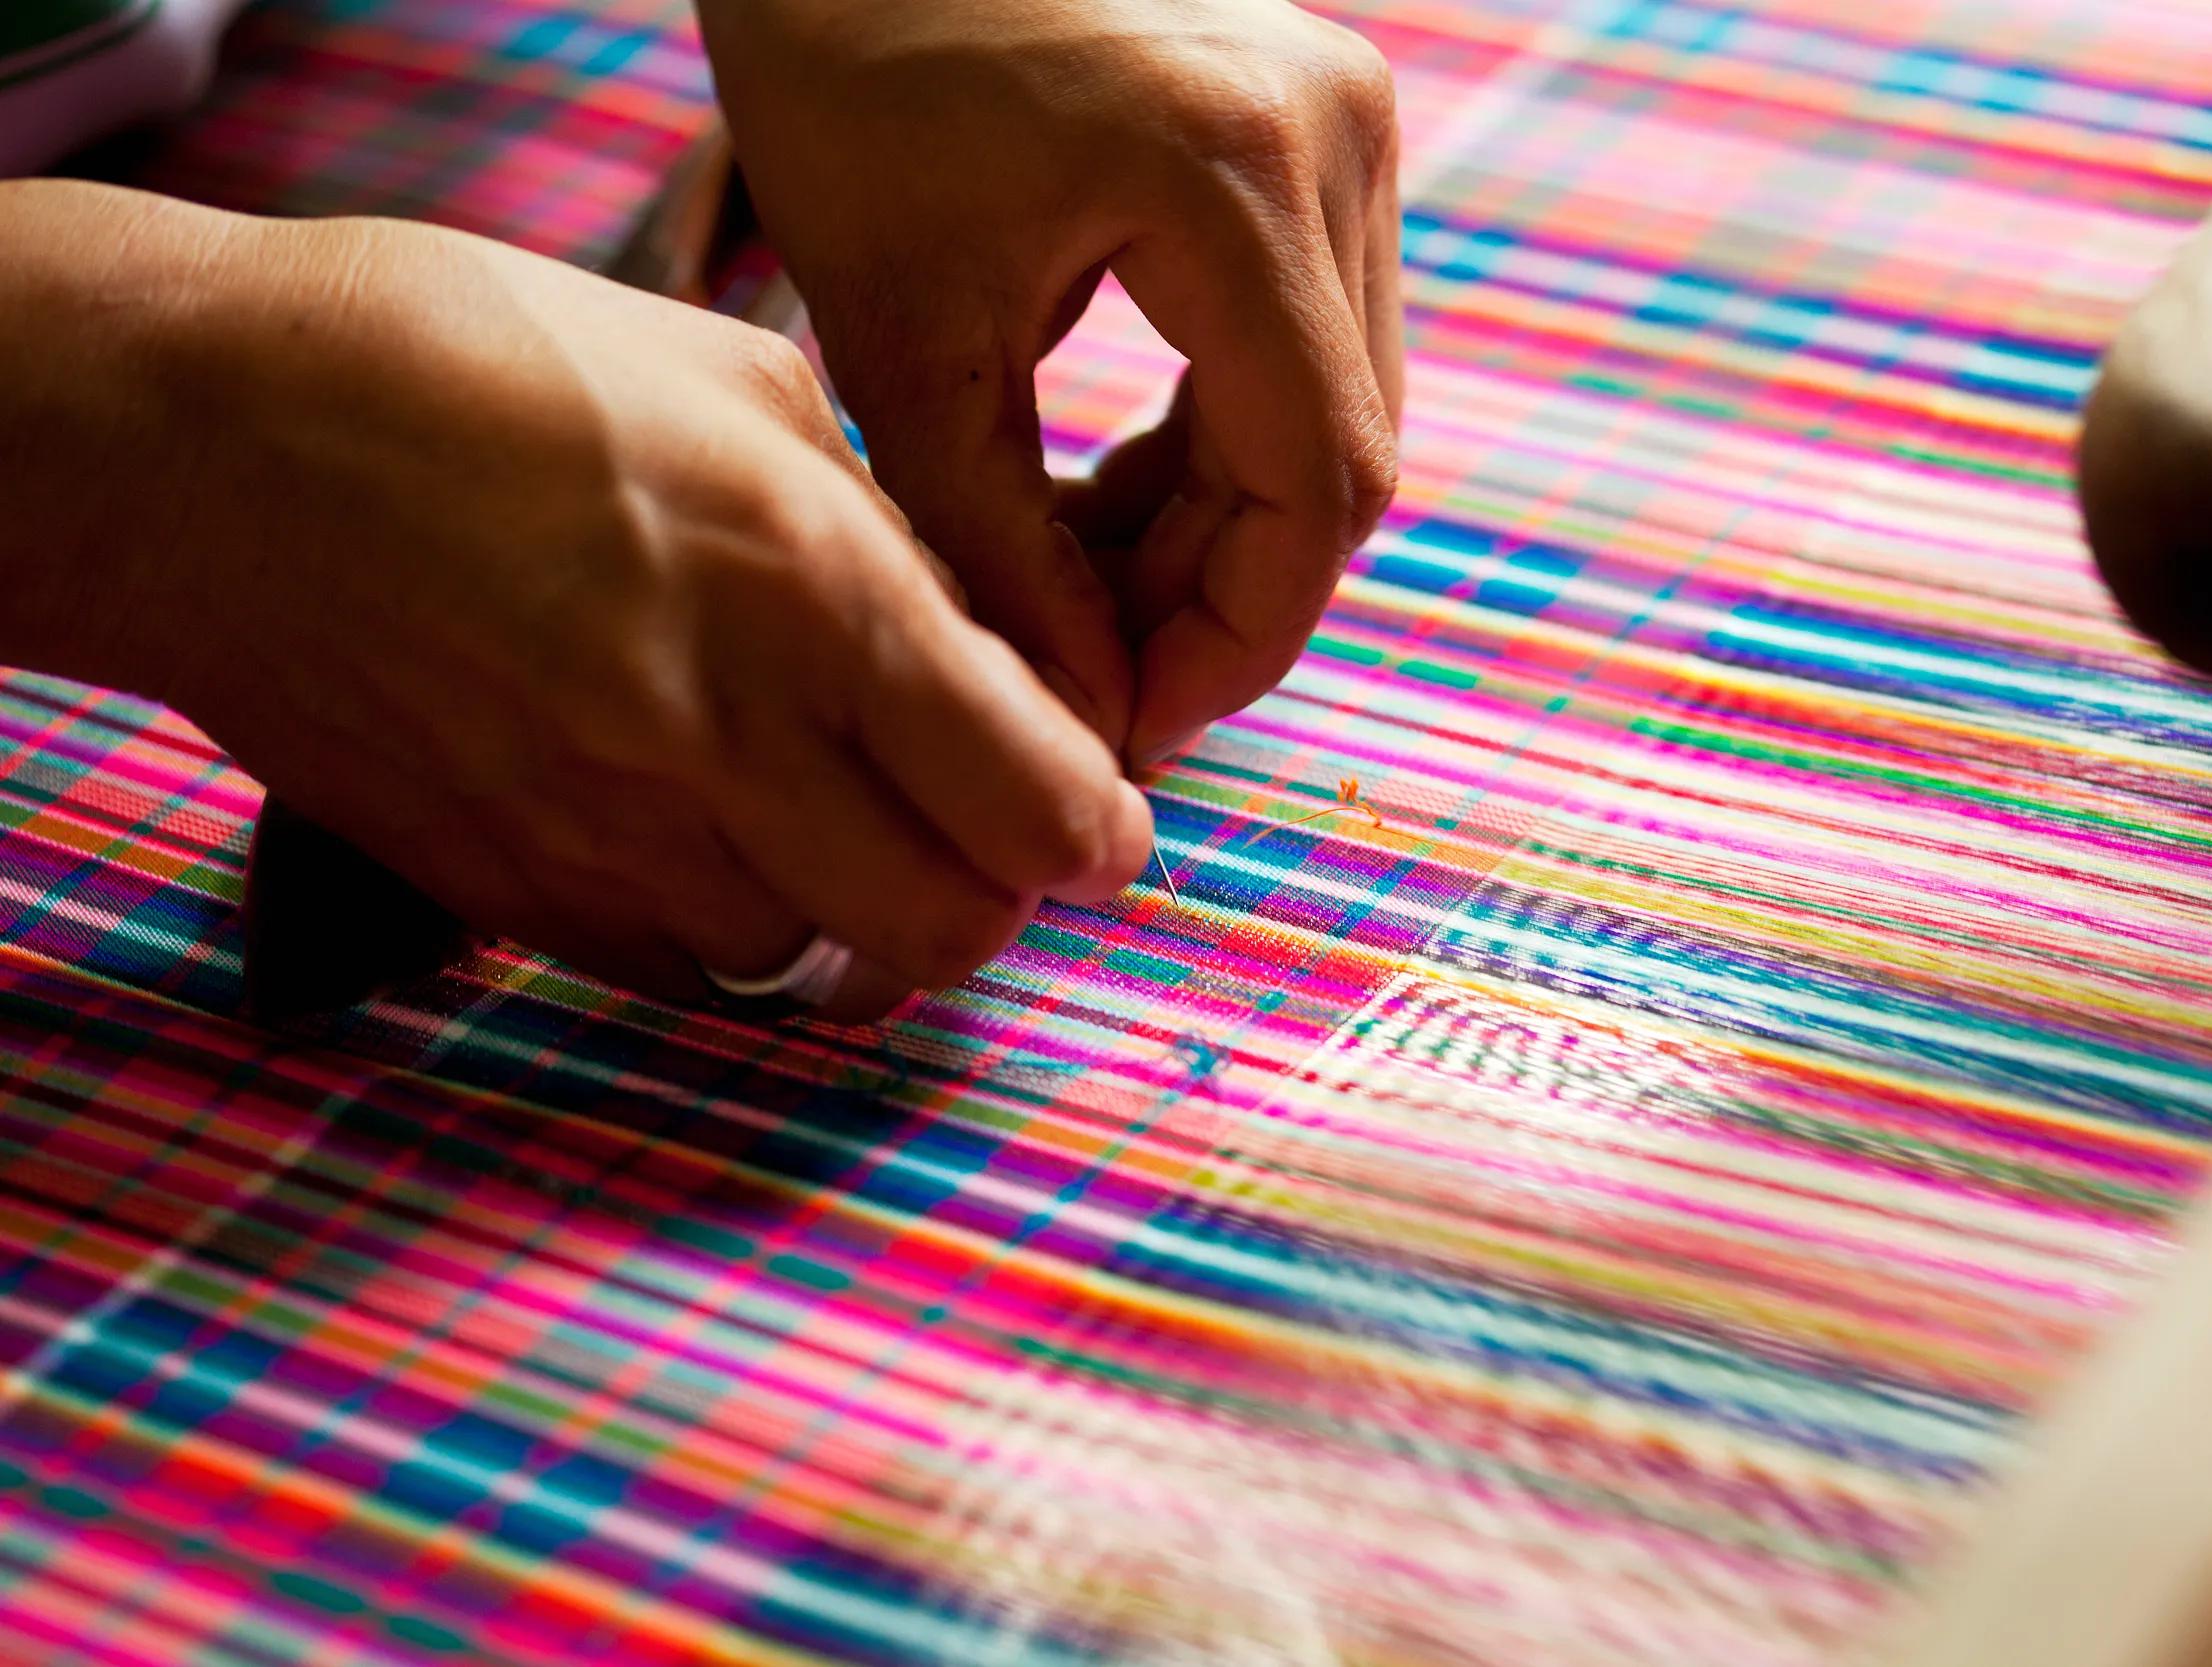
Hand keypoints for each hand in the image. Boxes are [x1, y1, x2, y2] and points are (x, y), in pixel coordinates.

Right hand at [70, 201, 1150, 1010]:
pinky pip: (683, 973)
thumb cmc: (481, 363)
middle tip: (984, 835)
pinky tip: (704, 831)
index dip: (1099, 831)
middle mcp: (732, 742)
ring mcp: (615, 839)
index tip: (1099, 821)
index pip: (1039, 802)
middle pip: (952, 931)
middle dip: (999, 896)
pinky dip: (732, 926)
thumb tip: (984, 649)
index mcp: (818, 595)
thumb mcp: (743, 389)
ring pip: (817, 965)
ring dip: (854, 910)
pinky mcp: (518, 894)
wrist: (214, 444)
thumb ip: (890, 538)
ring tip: (817, 808)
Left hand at [698, 0, 1404, 763]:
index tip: (1135, 722)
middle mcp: (1334, 134)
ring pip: (1336, 414)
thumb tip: (1091, 710)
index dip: (1237, 637)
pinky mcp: (1316, 132)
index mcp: (1237, 173)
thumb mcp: (900, 336)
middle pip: (1343, 458)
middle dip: (1218, 592)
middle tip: (1089, 671)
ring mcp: (1343, 123)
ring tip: (1075, 581)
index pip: (1316, 484)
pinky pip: (1308, 345)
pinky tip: (1108, 492)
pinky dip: (1221, 442)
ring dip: (1219, 525)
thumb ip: (998, 543)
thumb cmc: (840, 63)